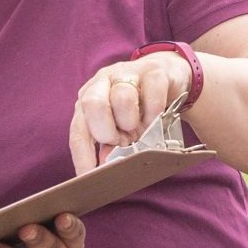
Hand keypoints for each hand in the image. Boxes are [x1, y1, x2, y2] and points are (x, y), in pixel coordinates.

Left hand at [68, 49, 193, 173]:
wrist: (168, 74)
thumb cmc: (140, 106)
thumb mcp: (123, 127)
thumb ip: (112, 144)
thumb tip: (104, 163)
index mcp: (89, 99)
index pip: (79, 129)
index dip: (83, 155)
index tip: (89, 177)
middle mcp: (102, 83)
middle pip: (92, 105)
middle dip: (106, 131)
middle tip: (122, 140)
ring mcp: (127, 73)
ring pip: (123, 98)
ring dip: (133, 121)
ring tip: (141, 127)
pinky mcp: (153, 70)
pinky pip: (152, 94)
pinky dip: (155, 112)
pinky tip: (157, 116)